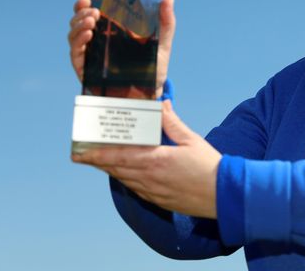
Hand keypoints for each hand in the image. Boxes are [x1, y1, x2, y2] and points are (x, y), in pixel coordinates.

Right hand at [67, 0, 175, 96]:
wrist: (150, 95)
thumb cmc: (154, 69)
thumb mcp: (162, 44)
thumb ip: (166, 23)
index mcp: (110, 32)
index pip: (91, 14)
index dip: (84, 5)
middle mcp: (96, 42)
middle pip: (78, 22)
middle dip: (82, 13)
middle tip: (94, 12)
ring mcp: (89, 55)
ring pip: (74, 35)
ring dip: (78, 25)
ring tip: (91, 22)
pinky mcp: (85, 70)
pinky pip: (75, 54)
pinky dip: (78, 43)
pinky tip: (88, 36)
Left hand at [72, 100, 221, 218]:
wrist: (223, 195)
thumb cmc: (209, 167)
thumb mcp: (191, 139)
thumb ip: (172, 123)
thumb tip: (162, 105)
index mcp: (156, 160)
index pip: (118, 157)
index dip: (97, 155)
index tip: (80, 153)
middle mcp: (150, 178)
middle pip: (116, 169)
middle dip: (98, 161)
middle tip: (83, 155)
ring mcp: (153, 191)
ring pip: (125, 179)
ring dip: (111, 170)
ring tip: (100, 161)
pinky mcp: (159, 200)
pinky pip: (136, 188)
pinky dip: (126, 179)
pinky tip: (125, 173)